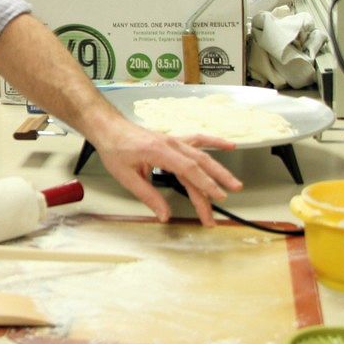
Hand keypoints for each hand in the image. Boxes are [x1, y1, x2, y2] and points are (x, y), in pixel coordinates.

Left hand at [94, 119, 240, 224]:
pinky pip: (197, 140)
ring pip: (201, 155)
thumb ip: (148, 196)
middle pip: (199, 163)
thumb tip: (165, 215)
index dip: (205, 184)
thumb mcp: (126, 176)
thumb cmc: (114, 149)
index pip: (188, 169)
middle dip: (216, 181)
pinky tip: (229, 145)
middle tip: (227, 198)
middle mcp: (170, 144)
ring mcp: (173, 141)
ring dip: (218, 169)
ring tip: (234, 183)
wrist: (109, 128)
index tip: (217, 197)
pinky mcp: (173, 141)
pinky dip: (214, 142)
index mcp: (159, 151)